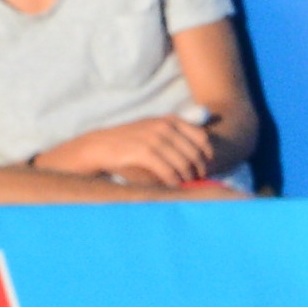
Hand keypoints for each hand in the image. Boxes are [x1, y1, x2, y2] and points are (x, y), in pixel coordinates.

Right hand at [41, 114, 219, 185]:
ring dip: (187, 178)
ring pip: (184, 163)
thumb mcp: (154, 131)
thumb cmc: (130, 143)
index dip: (207, 154)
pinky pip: (169, 171)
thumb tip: (203, 158)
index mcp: (169, 120)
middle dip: (198, 169)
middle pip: (195, 152)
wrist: (100, 146)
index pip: (201, 137)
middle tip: (196, 180)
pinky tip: (173, 186)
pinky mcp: (144, 151)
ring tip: (185, 185)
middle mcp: (164, 126)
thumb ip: (176, 138)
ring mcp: (154, 138)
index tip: (206, 167)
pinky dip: (174, 181)